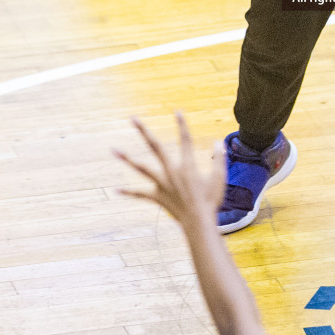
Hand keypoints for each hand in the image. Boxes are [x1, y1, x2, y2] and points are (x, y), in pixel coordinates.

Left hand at [115, 113, 226, 230]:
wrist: (199, 223)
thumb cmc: (211, 200)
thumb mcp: (220, 178)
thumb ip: (219, 158)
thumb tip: (217, 142)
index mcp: (187, 165)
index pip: (185, 140)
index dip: (181, 125)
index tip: (177, 112)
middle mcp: (171, 172)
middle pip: (155, 147)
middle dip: (144, 132)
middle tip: (133, 119)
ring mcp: (162, 184)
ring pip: (142, 168)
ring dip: (127, 158)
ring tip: (114, 150)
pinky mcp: (158, 197)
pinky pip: (140, 194)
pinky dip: (129, 192)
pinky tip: (116, 190)